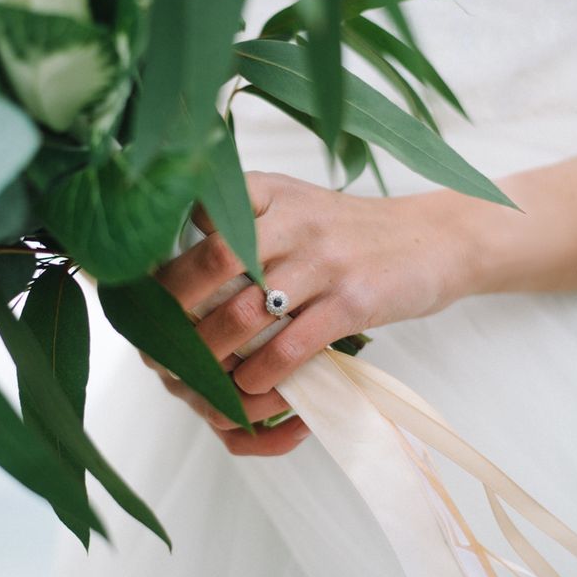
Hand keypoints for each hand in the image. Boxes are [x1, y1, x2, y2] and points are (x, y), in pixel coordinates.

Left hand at [150, 171, 475, 453]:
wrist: (433, 239)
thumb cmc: (350, 230)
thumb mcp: (295, 202)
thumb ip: (243, 215)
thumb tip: (181, 249)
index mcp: (271, 191)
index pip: (201, 216)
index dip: (165, 259)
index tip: (143, 294)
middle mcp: (295, 219)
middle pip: (214, 261)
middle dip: (176, 307)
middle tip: (158, 343)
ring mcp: (326, 260)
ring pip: (248, 310)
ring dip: (214, 351)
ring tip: (199, 374)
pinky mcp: (355, 300)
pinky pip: (293, 343)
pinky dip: (263, 372)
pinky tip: (250, 385)